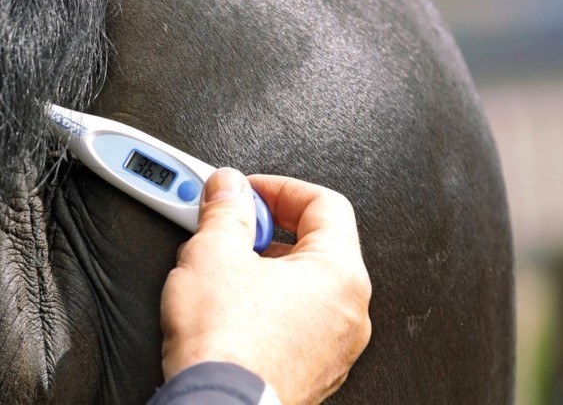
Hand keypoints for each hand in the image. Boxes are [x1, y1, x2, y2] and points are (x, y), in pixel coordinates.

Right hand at [159, 168, 371, 403]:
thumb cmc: (227, 346)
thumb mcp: (213, 253)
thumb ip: (225, 209)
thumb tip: (228, 189)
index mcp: (341, 274)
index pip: (324, 204)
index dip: (278, 188)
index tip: (245, 192)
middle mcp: (349, 313)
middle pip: (314, 246)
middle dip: (266, 231)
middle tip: (228, 229)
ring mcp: (333, 348)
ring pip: (302, 289)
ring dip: (263, 271)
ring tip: (220, 272)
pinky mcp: (311, 374)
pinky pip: (294, 325)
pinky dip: (266, 309)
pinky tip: (228, 313)